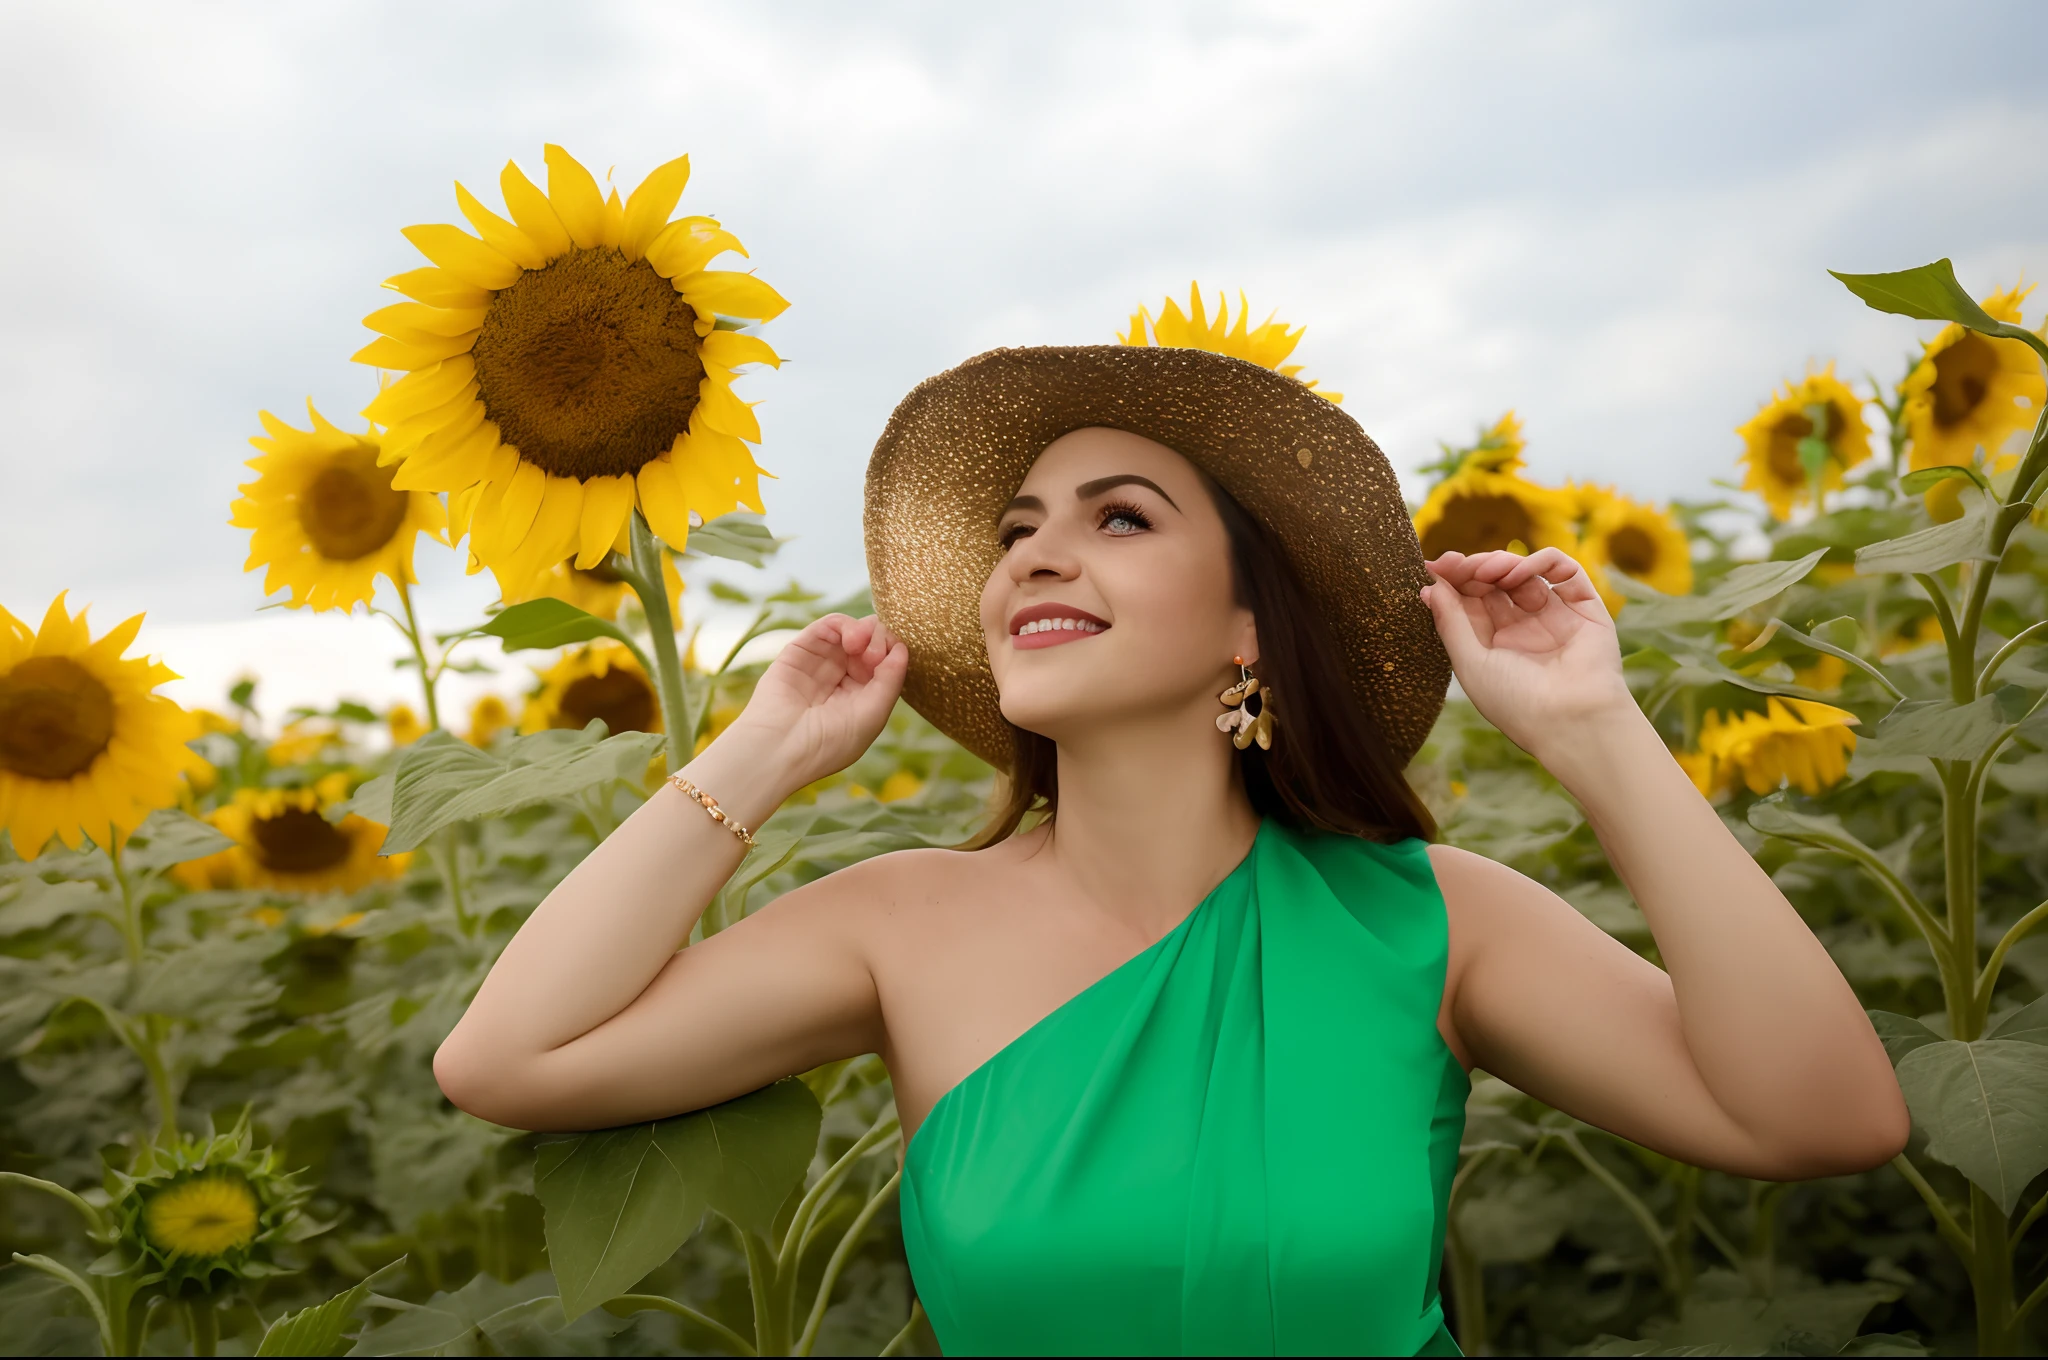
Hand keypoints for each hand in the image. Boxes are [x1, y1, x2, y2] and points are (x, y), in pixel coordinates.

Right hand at [706, 614, 909, 794]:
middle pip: (872, 643)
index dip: (893, 653)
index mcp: (862, 697)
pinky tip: (851, 640)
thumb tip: (902, 649)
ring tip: (860, 645)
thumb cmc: (829, 742)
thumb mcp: (873, 715)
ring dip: (866, 630)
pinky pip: (829, 625)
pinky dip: (845, 624)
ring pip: (853, 631)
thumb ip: (891, 680)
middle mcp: (843, 679)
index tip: (892, 660)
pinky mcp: (802, 650)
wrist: (780, 748)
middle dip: (881, 640)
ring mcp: (822, 663)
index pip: (886, 663)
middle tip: (873, 656)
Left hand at [1420, 549, 1636, 758]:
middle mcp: (1523, 628)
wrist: (1572, 721)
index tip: (1436, 566)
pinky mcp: (1584, 606)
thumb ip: (1450, 622)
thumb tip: (1430, 586)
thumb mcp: (1470, 663)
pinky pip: (1565, 570)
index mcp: (1494, 645)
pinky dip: (1540, 561)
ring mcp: (1553, 615)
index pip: (1470, 601)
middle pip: (1493, 582)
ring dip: (1501, 563)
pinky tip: (1518, 573)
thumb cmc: (1516, 702)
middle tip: (1458, 564)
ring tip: (1488, 572)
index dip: (1453, 580)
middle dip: (1473, 568)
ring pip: (1524, 572)